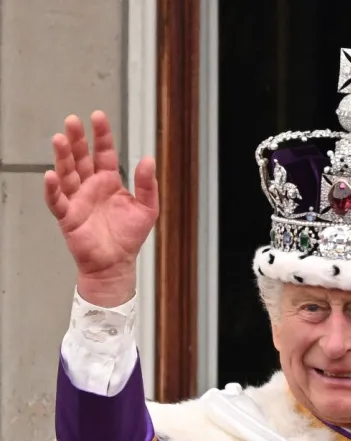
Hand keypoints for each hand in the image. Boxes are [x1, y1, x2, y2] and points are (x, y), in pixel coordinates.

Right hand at [44, 111, 157, 305]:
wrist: (116, 264)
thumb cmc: (129, 237)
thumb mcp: (147, 208)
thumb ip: (147, 184)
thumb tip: (148, 159)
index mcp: (109, 181)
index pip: (103, 153)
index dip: (101, 135)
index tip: (97, 116)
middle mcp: (91, 186)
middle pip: (81, 158)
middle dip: (77, 139)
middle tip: (72, 120)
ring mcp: (77, 199)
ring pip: (66, 173)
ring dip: (62, 157)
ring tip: (60, 139)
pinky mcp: (67, 216)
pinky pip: (57, 200)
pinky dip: (52, 188)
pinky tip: (51, 175)